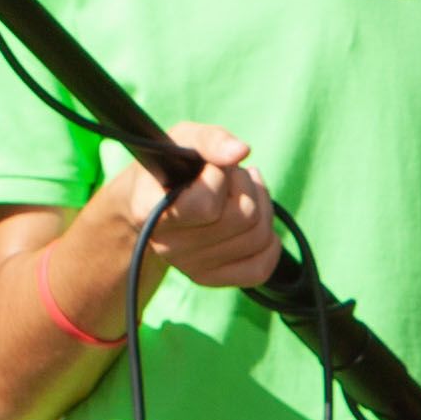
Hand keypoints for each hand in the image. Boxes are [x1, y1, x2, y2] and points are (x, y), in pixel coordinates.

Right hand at [113, 126, 279, 290]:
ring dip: (260, 204)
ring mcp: (189, 267)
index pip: (206, 205)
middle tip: (231, 175)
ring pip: (258, 237)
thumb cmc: (171, 165)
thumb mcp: (183, 139)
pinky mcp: (209, 279)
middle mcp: (168, 246)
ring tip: (240, 191)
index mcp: (152, 212)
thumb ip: (210, 140)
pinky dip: (270, 242)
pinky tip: (255, 222)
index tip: (209, 168)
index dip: (218, 177)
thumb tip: (241, 151)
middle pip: (243, 217)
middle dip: (245, 185)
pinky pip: (260, 268)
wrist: (150, 201)